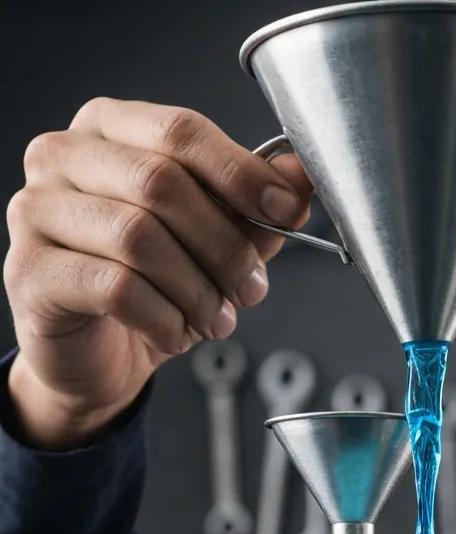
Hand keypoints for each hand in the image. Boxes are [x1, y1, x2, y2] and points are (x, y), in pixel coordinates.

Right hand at [3, 98, 313, 448]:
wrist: (101, 355)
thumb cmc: (155, 285)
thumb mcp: (217, 241)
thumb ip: (254, 206)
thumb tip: (299, 175)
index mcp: (112, 130)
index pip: (181, 131)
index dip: (242, 174)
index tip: (285, 211)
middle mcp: (64, 157)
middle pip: (161, 183)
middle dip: (225, 246)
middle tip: (252, 289)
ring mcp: (36, 210)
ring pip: (139, 237)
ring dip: (197, 290)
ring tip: (216, 319)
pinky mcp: (30, 271)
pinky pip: (115, 287)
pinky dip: (164, 318)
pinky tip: (175, 333)